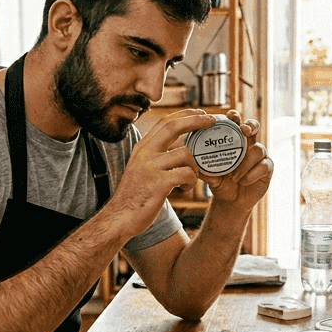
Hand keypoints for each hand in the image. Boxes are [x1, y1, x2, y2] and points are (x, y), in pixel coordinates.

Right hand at [108, 109, 215, 238]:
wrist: (119, 218)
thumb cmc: (135, 196)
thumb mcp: (141, 169)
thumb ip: (156, 157)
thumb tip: (178, 149)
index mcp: (142, 148)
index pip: (165, 122)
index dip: (185, 115)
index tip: (200, 113)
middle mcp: (145, 153)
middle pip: (173, 126)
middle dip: (196, 120)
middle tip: (212, 120)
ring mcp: (150, 167)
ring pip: (185, 153)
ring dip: (195, 166)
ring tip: (191, 178)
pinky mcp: (158, 183)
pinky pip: (186, 174)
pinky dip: (191, 181)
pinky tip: (185, 189)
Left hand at [201, 111, 271, 214]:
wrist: (232, 202)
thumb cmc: (221, 183)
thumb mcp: (210, 176)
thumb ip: (204, 169)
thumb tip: (190, 162)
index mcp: (234, 141)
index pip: (236, 123)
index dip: (235, 117)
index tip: (231, 115)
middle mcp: (248, 144)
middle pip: (254, 126)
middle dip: (250, 125)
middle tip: (244, 130)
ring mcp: (259, 156)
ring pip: (258, 150)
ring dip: (245, 163)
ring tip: (234, 177)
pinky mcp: (267, 168)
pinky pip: (264, 166)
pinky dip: (252, 174)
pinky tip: (243, 181)